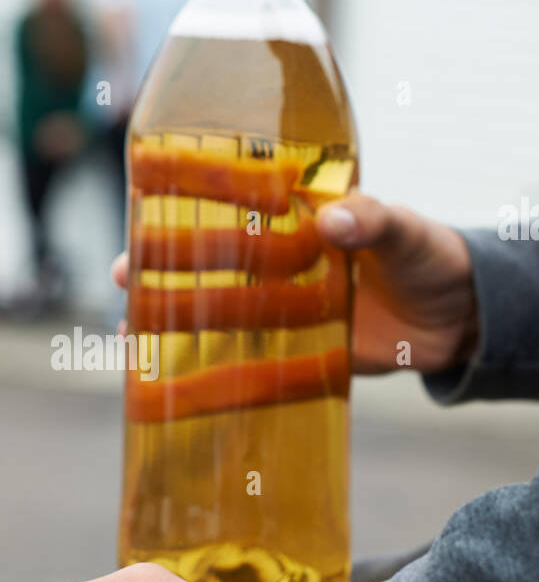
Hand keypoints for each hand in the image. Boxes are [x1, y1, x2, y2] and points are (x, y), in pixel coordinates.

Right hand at [112, 193, 478, 375]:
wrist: (461, 319)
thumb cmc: (433, 256)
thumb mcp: (407, 228)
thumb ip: (373, 219)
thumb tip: (331, 221)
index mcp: (300, 215)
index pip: (231, 199)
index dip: (185, 199)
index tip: (144, 200)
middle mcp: (282, 259)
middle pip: (209, 259)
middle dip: (161, 267)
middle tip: (121, 274)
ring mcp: (285, 307)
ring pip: (217, 311)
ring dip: (173, 322)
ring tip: (131, 334)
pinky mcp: (297, 352)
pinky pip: (247, 362)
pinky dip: (212, 373)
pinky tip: (174, 382)